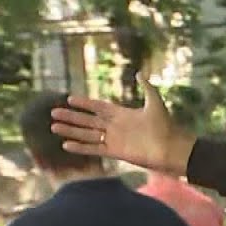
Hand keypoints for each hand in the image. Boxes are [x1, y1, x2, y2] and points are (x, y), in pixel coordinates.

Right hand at [49, 73, 195, 174]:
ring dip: (71, 130)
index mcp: (123, 114)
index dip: (85, 103)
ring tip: (54, 126)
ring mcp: (115, 140)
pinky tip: (66, 144)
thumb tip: (139, 73)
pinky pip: (94, 149)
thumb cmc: (166, 126)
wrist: (172, 149)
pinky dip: (81, 147)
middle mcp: (116, 127)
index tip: (69, 98)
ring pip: (88, 134)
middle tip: (53, 112)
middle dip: (72, 116)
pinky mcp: (116, 152)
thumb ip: (147, 88)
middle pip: (89, 120)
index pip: (99, 107)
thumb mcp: (155, 103)